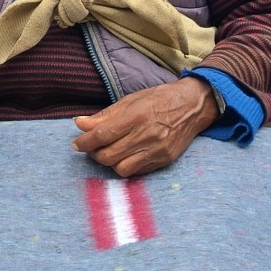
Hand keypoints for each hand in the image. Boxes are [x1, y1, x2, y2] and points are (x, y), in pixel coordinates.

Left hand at [71, 77, 219, 177]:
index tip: (77, 144)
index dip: (85, 142)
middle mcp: (147, 135)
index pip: (103, 135)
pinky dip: (125, 166)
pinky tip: (123, 156)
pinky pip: (137, 172)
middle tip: (90, 148)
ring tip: (107, 152)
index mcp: (137, 116)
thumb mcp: (131, 100)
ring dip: (108, 163)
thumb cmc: (160, 99)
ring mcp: (157, 151)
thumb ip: (105, 115)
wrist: (193, 106)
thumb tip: (80, 124)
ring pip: (120, 168)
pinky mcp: (164, 161)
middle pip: (108, 155)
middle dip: (93, 154)